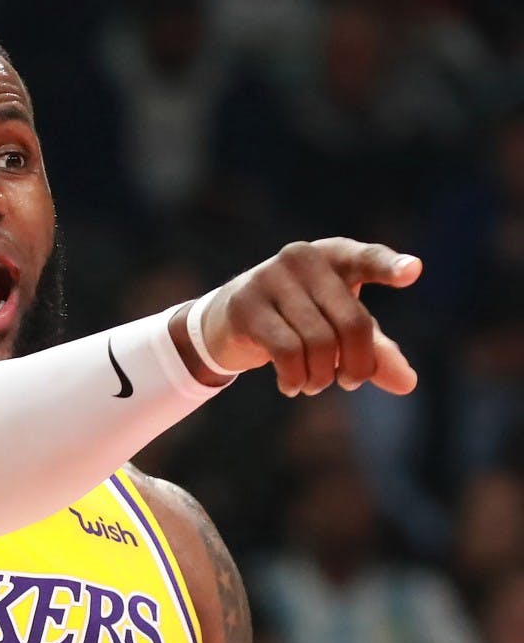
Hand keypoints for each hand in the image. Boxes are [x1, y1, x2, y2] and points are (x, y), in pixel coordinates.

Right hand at [201, 238, 421, 395]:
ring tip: (314, 385)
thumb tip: (407, 383)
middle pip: (352, 322)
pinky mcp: (245, 305)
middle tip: (348, 383)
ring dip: (322, 378)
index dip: (389, 267)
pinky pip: (286, 351)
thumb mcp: (341, 330)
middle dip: (357, 365)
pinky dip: (295, 379)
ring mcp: (270, 277)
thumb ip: (376, 351)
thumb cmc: (298, 320)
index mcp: (334, 255)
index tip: (413, 272)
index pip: (367, 259)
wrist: (230, 320)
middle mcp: (303, 258)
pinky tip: (291, 387)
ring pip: (319, 342)